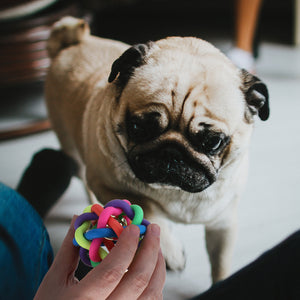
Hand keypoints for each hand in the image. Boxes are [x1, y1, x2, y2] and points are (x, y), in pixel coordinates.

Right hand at [34, 216, 165, 299]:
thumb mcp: (54, 281)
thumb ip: (69, 249)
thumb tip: (79, 219)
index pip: (112, 270)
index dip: (126, 246)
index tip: (134, 227)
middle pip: (138, 280)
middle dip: (150, 249)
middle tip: (154, 228)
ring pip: (151, 294)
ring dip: (157, 265)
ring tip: (156, 246)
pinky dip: (155, 283)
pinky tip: (151, 269)